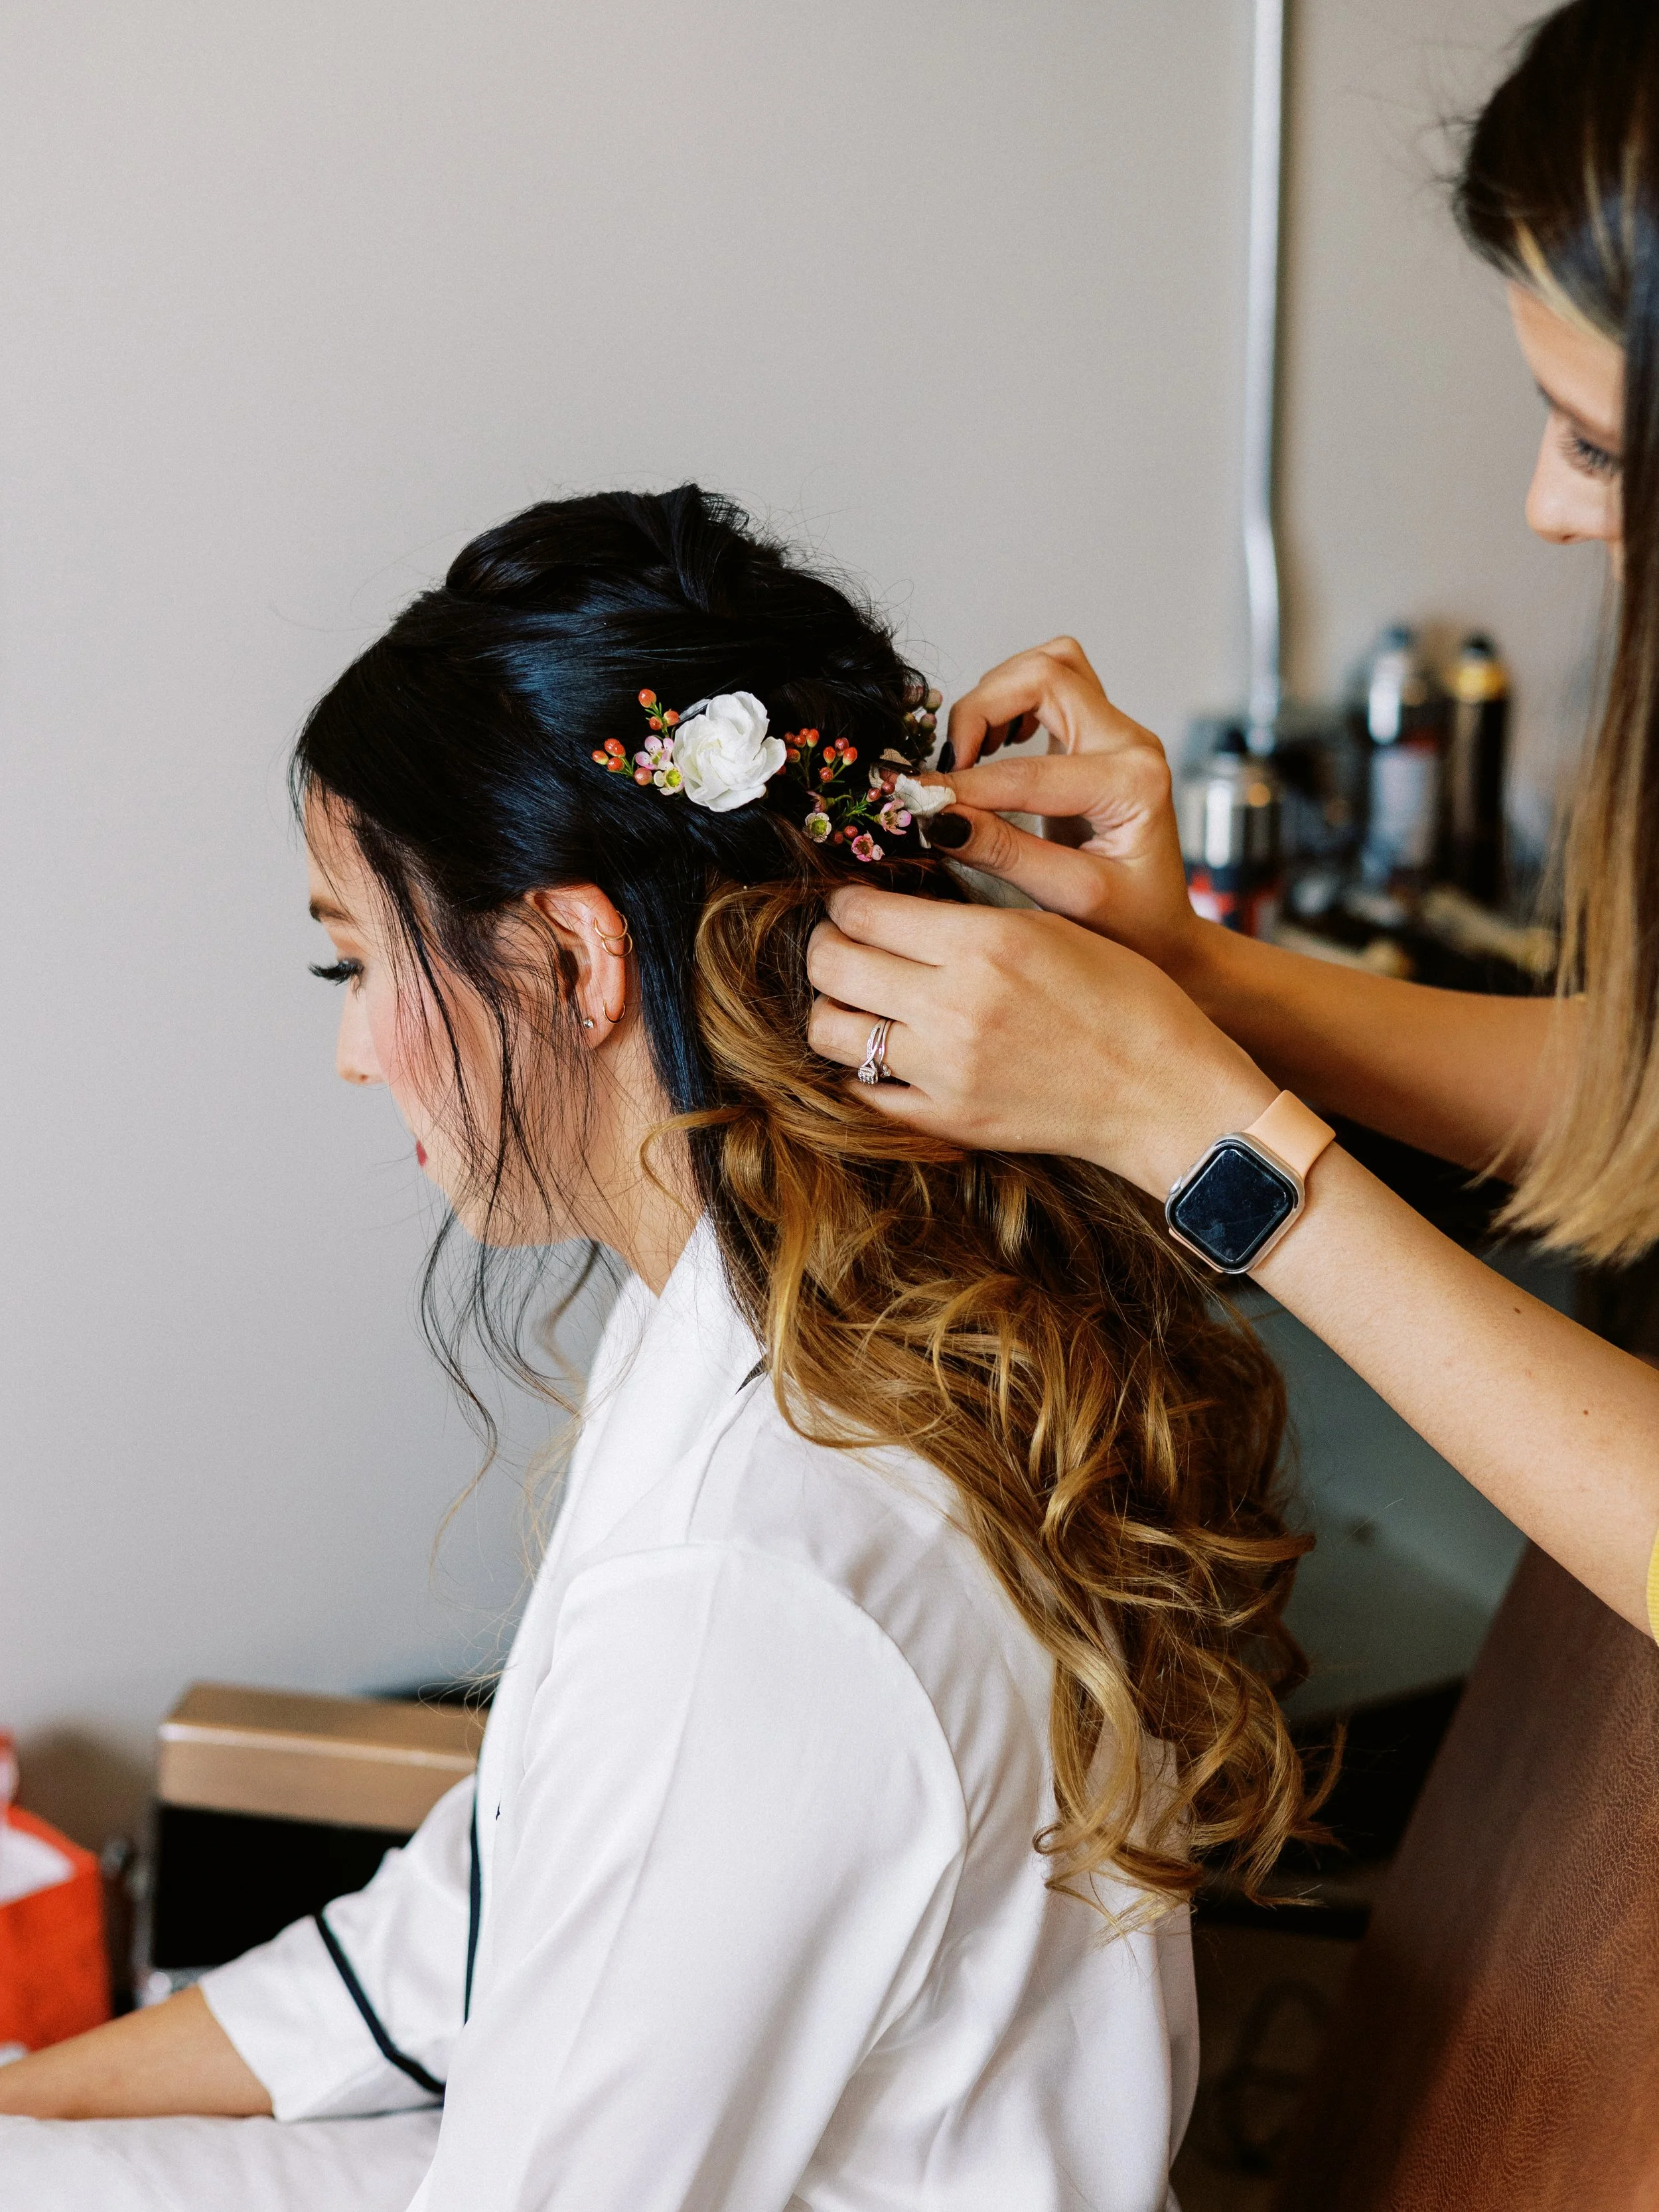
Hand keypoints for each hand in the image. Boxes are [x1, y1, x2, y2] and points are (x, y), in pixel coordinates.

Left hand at [807, 885, 1274, 1199]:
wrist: (1164, 1091)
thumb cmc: (1125, 1001)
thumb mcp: (1051, 928)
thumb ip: (969, 919)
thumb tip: (894, 907)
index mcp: (984, 943)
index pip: (862, 911)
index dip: (846, 902)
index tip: (853, 903)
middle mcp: (954, 1005)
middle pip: (831, 964)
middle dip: (826, 945)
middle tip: (843, 943)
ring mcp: (945, 1069)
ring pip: (830, 1031)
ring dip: (834, 1008)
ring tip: (858, 999)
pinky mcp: (948, 1119)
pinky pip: (865, 1092)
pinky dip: (864, 1070)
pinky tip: (888, 1052)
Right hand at [927, 637, 1204, 978]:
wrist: (1164, 930)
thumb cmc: (1130, 924)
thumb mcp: (1071, 898)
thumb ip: (1005, 854)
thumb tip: (939, 819)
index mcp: (1134, 784)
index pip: (1030, 769)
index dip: (966, 786)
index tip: (920, 803)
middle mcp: (1132, 744)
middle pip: (1046, 674)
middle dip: (981, 710)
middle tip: (949, 769)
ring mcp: (1117, 733)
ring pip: (1050, 665)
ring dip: (997, 697)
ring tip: (969, 757)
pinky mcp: (1098, 734)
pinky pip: (1051, 684)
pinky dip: (1011, 700)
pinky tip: (991, 747)